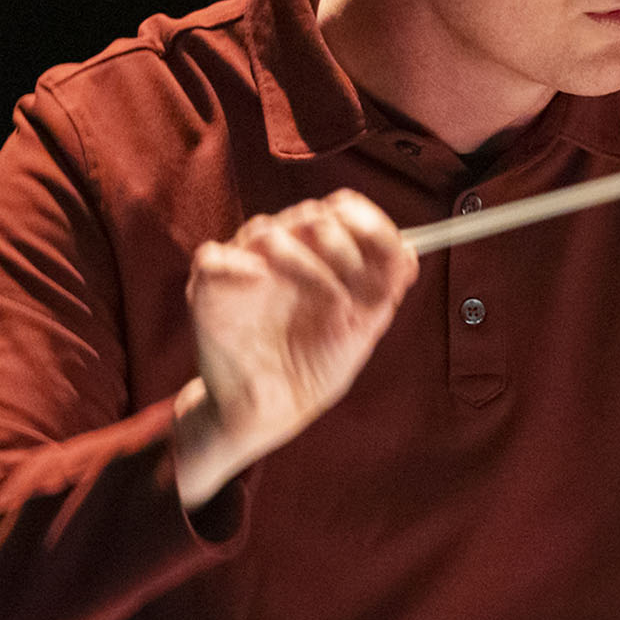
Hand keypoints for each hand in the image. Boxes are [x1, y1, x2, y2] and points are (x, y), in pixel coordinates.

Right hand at [173, 190, 416, 509]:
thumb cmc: (316, 365)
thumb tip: (411, 253)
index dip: (369, 223)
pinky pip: (213, 257)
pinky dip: (237, 263)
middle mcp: (284, 252)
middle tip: (357, 280)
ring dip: (302, 259)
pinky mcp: (209, 289)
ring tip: (329, 298)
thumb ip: (386, 288)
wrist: (273, 409)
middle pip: (310, 216)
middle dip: (341, 244)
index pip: (343, 209)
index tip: (389, 250)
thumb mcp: (363, 328)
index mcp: (321, 253)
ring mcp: (246, 267)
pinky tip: (259, 280)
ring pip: (267, 232)